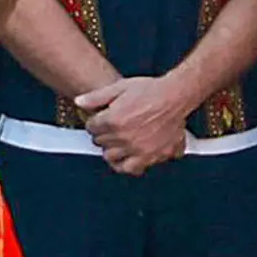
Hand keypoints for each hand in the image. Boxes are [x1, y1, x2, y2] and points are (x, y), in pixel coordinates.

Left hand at [76, 74, 198, 174]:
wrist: (176, 96)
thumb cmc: (151, 90)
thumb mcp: (120, 87)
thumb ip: (97, 97)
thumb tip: (79, 102)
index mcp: (113, 120)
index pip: (92, 128)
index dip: (95, 122)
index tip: (100, 120)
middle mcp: (124, 138)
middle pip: (101, 143)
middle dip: (103, 135)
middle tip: (110, 129)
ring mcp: (138, 149)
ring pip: (112, 158)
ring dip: (112, 150)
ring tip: (117, 143)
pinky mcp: (152, 155)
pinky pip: (133, 169)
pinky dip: (128, 165)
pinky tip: (128, 158)